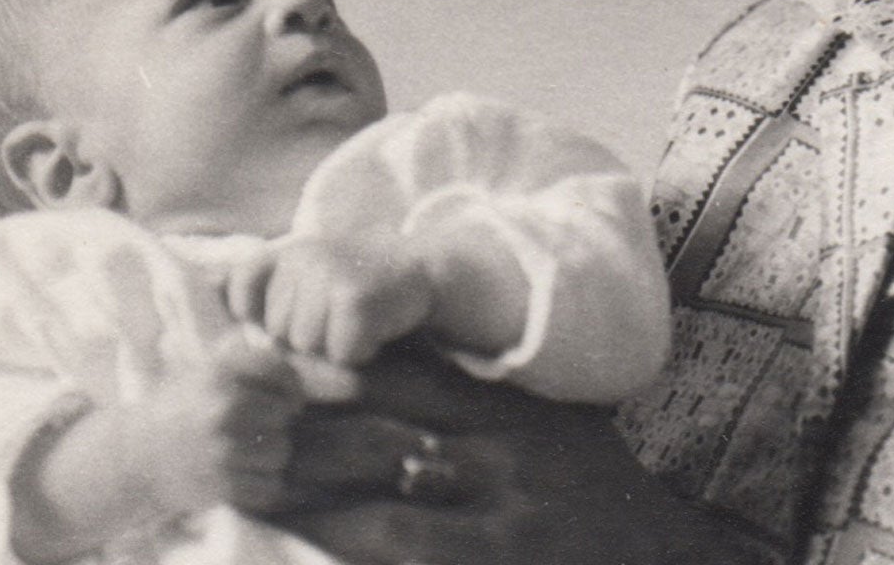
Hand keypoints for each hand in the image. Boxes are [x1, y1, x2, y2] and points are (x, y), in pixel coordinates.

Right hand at [126, 335, 304, 515]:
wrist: (132, 457)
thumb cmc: (175, 409)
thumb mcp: (200, 369)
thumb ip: (237, 352)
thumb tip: (275, 347)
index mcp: (220, 372)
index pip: (279, 370)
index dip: (292, 385)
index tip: (290, 398)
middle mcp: (224, 406)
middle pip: (284, 413)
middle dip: (277, 422)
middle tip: (259, 428)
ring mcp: (222, 448)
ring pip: (280, 451)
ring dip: (270, 455)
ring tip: (251, 452)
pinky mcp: (220, 485)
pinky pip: (269, 486)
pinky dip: (263, 485)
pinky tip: (246, 477)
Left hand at [228, 235, 434, 368]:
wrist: (429, 272)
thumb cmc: (365, 288)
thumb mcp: (315, 276)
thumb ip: (274, 295)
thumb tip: (220, 333)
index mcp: (290, 250)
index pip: (243, 283)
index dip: (255, 309)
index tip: (289, 315)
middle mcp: (304, 255)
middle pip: (278, 331)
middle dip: (307, 338)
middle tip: (342, 318)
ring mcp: (329, 275)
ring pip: (306, 345)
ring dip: (333, 348)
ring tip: (359, 324)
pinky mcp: (355, 299)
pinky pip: (339, 353)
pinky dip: (360, 353)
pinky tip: (377, 331)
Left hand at [271, 350, 773, 564]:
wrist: (654, 547)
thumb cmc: (590, 478)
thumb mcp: (545, 415)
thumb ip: (478, 388)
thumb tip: (397, 350)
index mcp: (503, 404)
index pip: (402, 374)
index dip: (330, 369)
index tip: (270, 362)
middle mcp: (499, 449)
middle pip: (380, 429)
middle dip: (304, 428)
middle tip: (239, 423)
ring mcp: (497, 512)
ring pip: (381, 498)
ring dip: (310, 493)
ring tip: (250, 483)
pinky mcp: (492, 558)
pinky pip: (406, 550)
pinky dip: (350, 543)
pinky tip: (306, 536)